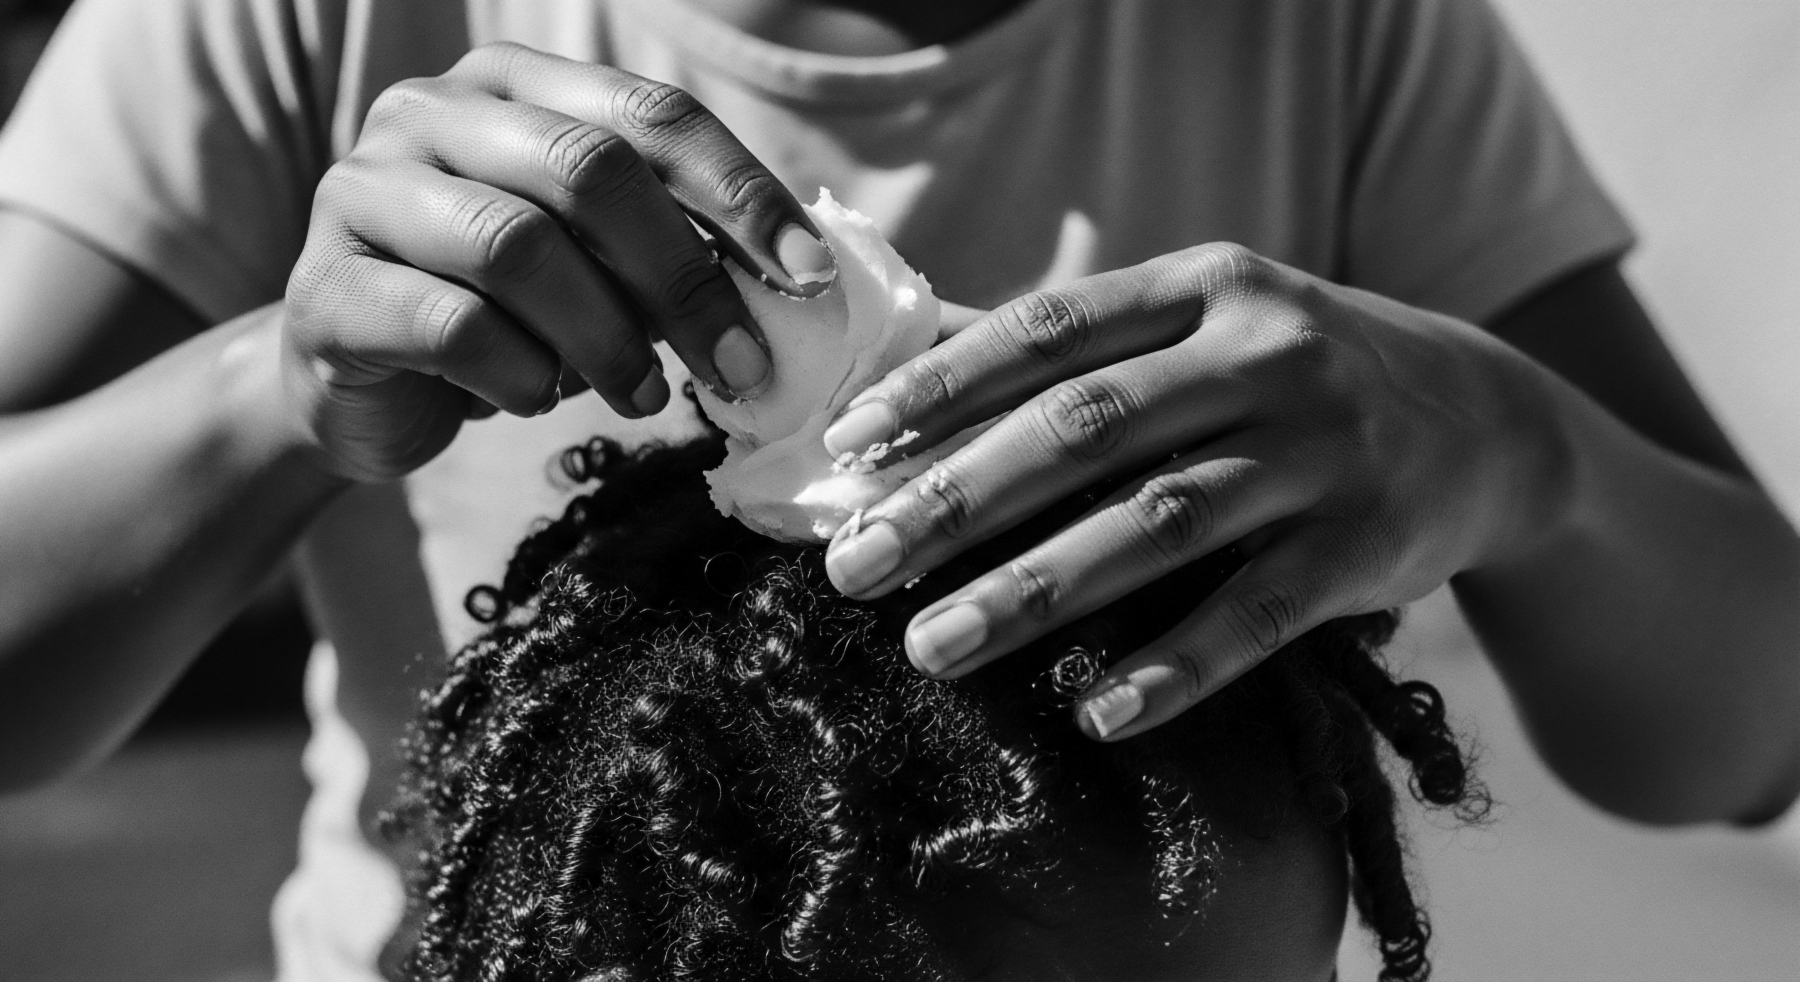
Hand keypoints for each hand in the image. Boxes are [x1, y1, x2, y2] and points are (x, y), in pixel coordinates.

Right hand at [281, 43, 834, 480]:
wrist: (357, 384)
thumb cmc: (502, 314)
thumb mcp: (593, 266)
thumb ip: (667, 247)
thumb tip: (793, 285)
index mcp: (513, 84)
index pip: (649, 114)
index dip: (740, 193)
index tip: (811, 277)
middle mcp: (431, 113)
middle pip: (586, 168)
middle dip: (682, 276)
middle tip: (739, 365)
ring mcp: (364, 192)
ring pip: (517, 246)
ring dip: (606, 338)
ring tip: (643, 395)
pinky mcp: (327, 290)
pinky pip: (453, 326)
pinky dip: (522, 375)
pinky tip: (537, 398)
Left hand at [820, 244, 1564, 739]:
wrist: (1490, 418)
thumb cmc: (1296, 371)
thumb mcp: (1206, 320)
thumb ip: (1079, 344)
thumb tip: (909, 368)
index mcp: (1207, 285)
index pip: (1052, 328)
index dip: (943, 384)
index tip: (849, 445)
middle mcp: (1265, 354)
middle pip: (1087, 430)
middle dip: (957, 501)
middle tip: (854, 565)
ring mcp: (1323, 449)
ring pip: (1158, 525)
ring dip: (1035, 592)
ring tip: (933, 646)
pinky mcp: (1368, 545)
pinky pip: (1258, 616)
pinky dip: (1175, 668)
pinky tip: (1095, 714)